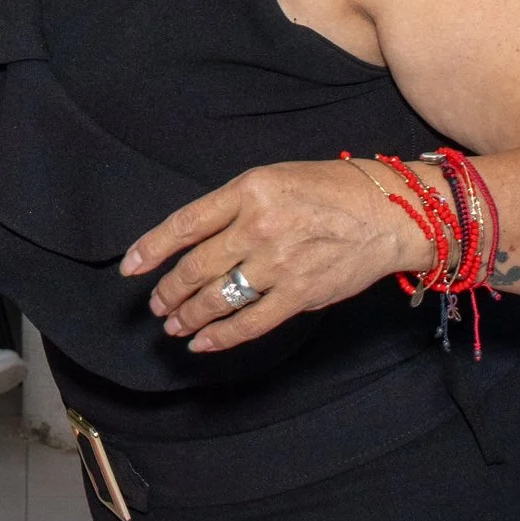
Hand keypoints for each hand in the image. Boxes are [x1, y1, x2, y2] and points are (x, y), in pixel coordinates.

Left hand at [122, 160, 428, 353]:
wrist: (389, 213)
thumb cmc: (329, 189)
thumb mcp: (273, 178)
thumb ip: (233, 206)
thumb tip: (195, 239)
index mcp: (248, 191)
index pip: (185, 224)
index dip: (152, 248)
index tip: (130, 267)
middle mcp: (259, 227)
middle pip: (196, 266)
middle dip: (169, 290)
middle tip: (156, 303)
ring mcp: (279, 263)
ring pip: (218, 297)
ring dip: (189, 315)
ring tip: (173, 324)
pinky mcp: (301, 294)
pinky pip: (251, 321)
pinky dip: (222, 335)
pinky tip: (203, 342)